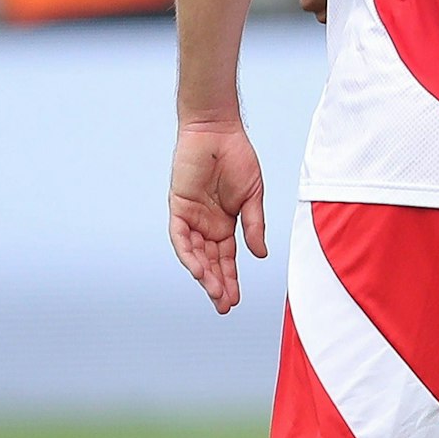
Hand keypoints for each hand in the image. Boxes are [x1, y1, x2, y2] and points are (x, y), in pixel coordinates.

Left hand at [168, 122, 267, 313]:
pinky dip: (189, 254)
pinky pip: (181, 237)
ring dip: (204, 274)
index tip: (235, 300)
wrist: (217, 132)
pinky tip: (199, 269)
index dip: (231, 280)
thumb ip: (254, 225)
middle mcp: (207, 226)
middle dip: (218, 285)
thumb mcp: (252, 195)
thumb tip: (260, 254)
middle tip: (225, 305)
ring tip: (215, 293)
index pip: (227, 259)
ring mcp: (192, 219)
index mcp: (226, 224)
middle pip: (211, 262)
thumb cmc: (237, 157)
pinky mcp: (178, 209)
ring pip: (195, 255)